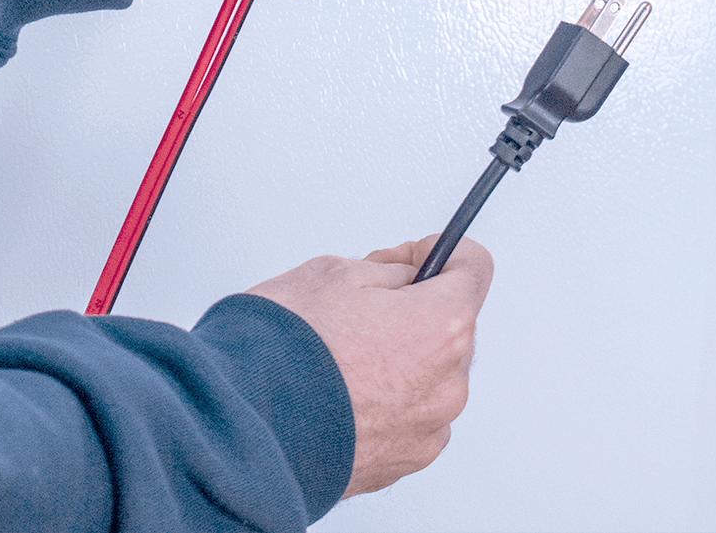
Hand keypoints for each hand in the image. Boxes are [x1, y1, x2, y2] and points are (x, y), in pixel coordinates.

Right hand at [248, 234, 493, 497]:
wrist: (242, 426)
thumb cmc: (281, 352)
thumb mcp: (333, 273)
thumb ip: (386, 272)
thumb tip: (402, 278)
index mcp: (441, 325)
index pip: (473, 268)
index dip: (442, 253)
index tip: (414, 258)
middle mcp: (448, 382)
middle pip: (450, 326)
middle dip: (413, 311)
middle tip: (358, 307)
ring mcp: (427, 428)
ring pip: (428, 376)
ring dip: (398, 361)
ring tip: (339, 357)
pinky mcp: (403, 462)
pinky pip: (409, 417)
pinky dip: (384, 402)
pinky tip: (339, 392)